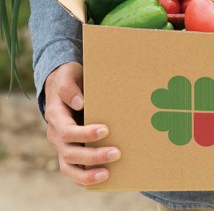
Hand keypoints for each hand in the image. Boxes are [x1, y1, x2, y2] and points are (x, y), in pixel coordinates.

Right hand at [44, 62, 120, 185]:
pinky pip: (73, 170)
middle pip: (69, 152)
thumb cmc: (69, 78)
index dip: (85, 133)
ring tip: (107, 174)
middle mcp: (56, 134)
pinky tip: (102, 179)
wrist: (63, 84)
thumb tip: (78, 102)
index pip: (67, 131)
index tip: (105, 130)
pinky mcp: (70, 151)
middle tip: (117, 153)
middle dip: (93, 155)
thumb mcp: (68, 75)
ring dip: (87, 174)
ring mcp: (62, 145)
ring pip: (68, 167)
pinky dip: (84, 178)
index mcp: (55, 116)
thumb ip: (69, 87)